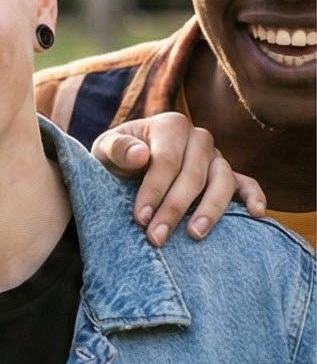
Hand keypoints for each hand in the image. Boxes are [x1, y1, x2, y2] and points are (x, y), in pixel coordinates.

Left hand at [91, 112, 266, 245]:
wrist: (127, 162)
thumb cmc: (116, 157)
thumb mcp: (105, 150)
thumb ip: (118, 149)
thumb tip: (141, 155)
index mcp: (171, 125)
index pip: (167, 162)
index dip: (154, 191)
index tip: (140, 219)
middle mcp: (199, 138)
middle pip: (193, 176)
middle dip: (174, 209)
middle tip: (156, 238)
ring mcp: (216, 156)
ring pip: (222, 181)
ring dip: (210, 210)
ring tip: (195, 235)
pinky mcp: (227, 174)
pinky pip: (246, 184)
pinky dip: (254, 197)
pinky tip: (257, 214)